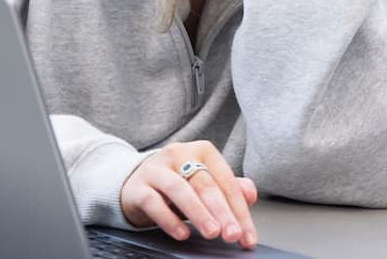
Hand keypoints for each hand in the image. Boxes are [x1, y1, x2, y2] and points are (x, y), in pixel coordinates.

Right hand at [120, 140, 258, 247]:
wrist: (136, 183)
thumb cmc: (177, 183)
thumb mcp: (205, 184)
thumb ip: (229, 188)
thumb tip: (250, 195)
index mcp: (202, 151)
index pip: (226, 181)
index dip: (239, 210)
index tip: (247, 235)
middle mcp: (179, 154)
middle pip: (205, 184)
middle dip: (222, 212)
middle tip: (233, 234)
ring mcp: (156, 169)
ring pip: (180, 190)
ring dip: (199, 213)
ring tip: (212, 233)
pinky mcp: (137, 187)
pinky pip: (153, 202)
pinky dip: (169, 219)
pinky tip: (183, 233)